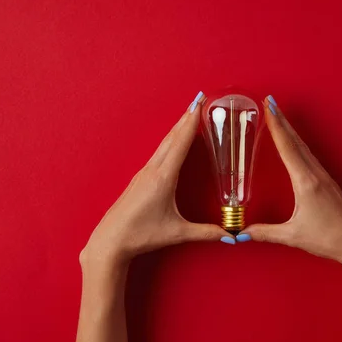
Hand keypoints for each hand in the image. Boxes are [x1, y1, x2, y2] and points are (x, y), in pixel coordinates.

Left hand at [80, 91, 231, 274]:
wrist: (110, 241)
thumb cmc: (141, 235)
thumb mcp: (176, 233)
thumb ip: (206, 233)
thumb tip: (231, 236)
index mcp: (163, 178)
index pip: (180, 144)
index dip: (191, 123)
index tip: (200, 105)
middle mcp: (152, 170)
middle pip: (172, 138)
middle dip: (186, 118)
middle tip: (199, 100)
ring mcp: (143, 173)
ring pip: (164, 144)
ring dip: (177, 128)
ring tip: (188, 115)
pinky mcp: (139, 179)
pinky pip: (158, 153)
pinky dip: (169, 141)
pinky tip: (172, 141)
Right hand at [242, 96, 341, 273]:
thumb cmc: (328, 239)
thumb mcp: (292, 236)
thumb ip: (265, 233)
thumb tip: (241, 233)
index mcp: (306, 182)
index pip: (287, 148)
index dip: (276, 126)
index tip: (269, 107)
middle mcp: (316, 175)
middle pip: (296, 142)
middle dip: (282, 121)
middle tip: (270, 102)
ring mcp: (325, 178)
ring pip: (305, 148)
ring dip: (291, 132)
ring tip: (280, 119)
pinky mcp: (329, 185)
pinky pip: (311, 158)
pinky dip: (299, 146)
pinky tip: (297, 146)